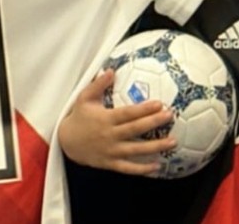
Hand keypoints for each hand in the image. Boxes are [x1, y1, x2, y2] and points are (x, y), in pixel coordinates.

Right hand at [58, 70, 174, 173]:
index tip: (159, 104)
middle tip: (170, 116)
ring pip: (136, 150)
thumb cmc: (78, 117)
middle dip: (154, 123)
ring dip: (155, 147)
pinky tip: (157, 165)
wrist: (66, 142)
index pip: (128, 113)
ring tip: (172, 142)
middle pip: (135, 130)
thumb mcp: (84, 98)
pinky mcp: (110, 163)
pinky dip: (143, 168)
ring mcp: (112, 151)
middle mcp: (110, 136)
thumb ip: (98, 84)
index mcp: (106, 119)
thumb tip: (111, 70)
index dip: (144, 109)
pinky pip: (128, 168)